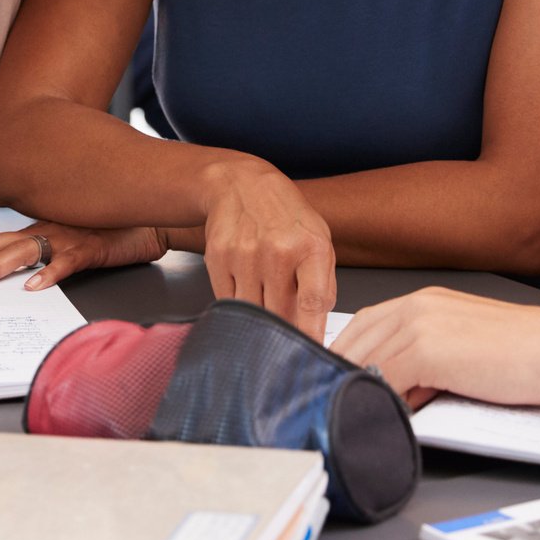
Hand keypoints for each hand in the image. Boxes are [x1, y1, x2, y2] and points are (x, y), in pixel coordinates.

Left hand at [0, 223, 164, 291]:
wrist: (150, 220)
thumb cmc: (109, 234)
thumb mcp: (68, 245)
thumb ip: (42, 257)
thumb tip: (14, 284)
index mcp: (37, 230)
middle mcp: (45, 230)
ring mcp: (67, 237)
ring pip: (23, 250)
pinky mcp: (91, 246)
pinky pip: (67, 261)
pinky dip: (49, 272)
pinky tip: (34, 287)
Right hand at [199, 162, 335, 343]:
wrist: (241, 184)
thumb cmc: (287, 218)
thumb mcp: (318, 241)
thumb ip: (322, 285)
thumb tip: (316, 331)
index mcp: (311, 248)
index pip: (314, 302)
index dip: (312, 335)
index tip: (311, 355)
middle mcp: (278, 251)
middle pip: (280, 315)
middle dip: (283, 332)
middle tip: (284, 339)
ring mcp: (245, 255)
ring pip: (252, 313)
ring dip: (258, 320)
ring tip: (264, 306)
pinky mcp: (218, 258)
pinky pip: (227, 302)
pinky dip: (237, 307)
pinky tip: (245, 289)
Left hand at [332, 288, 539, 409]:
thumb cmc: (529, 354)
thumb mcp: (465, 348)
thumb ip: (428, 362)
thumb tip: (399, 390)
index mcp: (426, 301)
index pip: (365, 325)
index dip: (345, 353)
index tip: (332, 377)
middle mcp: (417, 306)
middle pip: (356, 341)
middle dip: (337, 371)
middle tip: (325, 401)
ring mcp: (420, 326)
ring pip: (366, 362)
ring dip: (353, 389)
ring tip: (344, 414)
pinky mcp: (428, 351)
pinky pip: (384, 380)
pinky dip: (376, 400)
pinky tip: (375, 417)